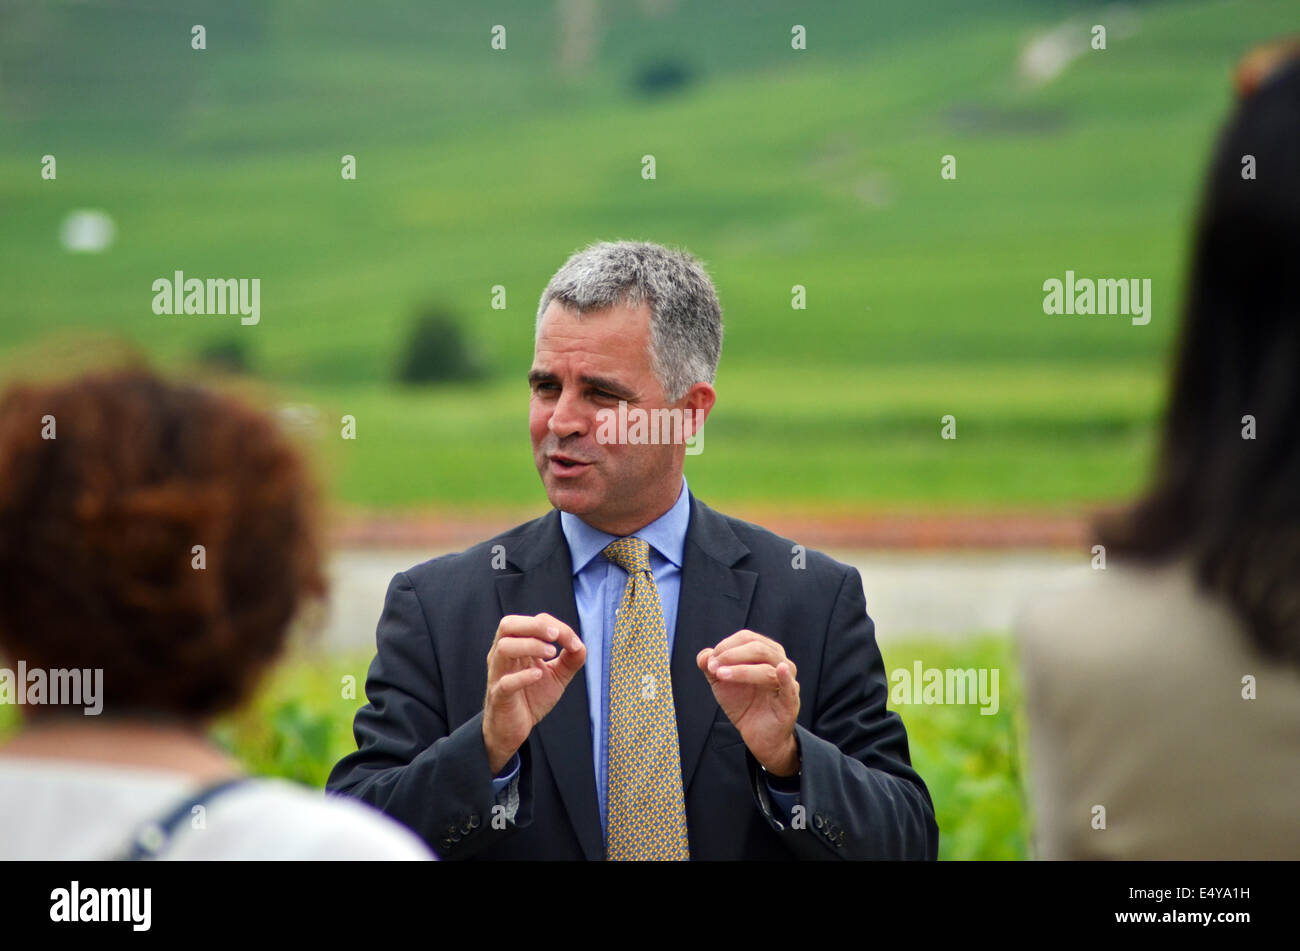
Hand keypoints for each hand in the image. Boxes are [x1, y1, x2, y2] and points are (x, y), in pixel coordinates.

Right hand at [482, 613, 585, 773]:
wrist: (513, 729)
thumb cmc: (530, 698)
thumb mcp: (556, 676)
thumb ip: (570, 661)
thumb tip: (581, 645)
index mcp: (516, 646)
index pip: (532, 622)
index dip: (556, 626)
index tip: (574, 642)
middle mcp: (503, 656)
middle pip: (508, 625)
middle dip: (535, 625)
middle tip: (556, 636)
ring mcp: (498, 675)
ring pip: (504, 647)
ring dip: (530, 646)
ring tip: (550, 654)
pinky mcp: (499, 696)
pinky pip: (506, 682)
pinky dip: (523, 676)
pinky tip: (539, 675)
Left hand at [696, 630, 799, 774]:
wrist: (757, 735)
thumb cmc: (743, 703)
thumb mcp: (722, 683)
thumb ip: (710, 666)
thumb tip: (704, 655)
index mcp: (766, 653)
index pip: (747, 638)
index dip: (726, 645)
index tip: (710, 659)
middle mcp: (780, 662)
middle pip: (759, 649)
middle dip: (732, 655)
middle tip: (713, 666)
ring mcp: (787, 682)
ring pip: (767, 668)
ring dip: (741, 670)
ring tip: (721, 675)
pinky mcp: (789, 702)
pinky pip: (789, 687)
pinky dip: (785, 677)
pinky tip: (780, 670)